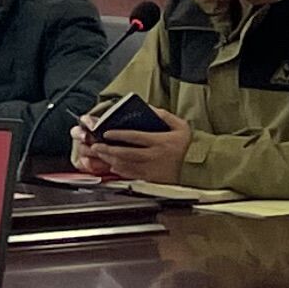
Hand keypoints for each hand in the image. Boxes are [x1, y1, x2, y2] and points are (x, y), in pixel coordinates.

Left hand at [76, 116, 193, 185]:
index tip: (107, 133)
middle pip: (126, 153)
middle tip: (96, 145)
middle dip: (108, 149)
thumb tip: (147, 108)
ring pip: (125, 165)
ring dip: (109, 159)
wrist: (192, 169)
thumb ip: (164, 115)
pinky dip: (118, 170)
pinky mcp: (149, 179)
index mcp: (160, 142)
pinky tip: (111, 164)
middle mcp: (154, 156)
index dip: (119, 135)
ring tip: (100, 153)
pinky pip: (129, 175)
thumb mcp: (181, 126)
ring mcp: (151, 170)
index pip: (135, 137)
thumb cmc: (183, 146)